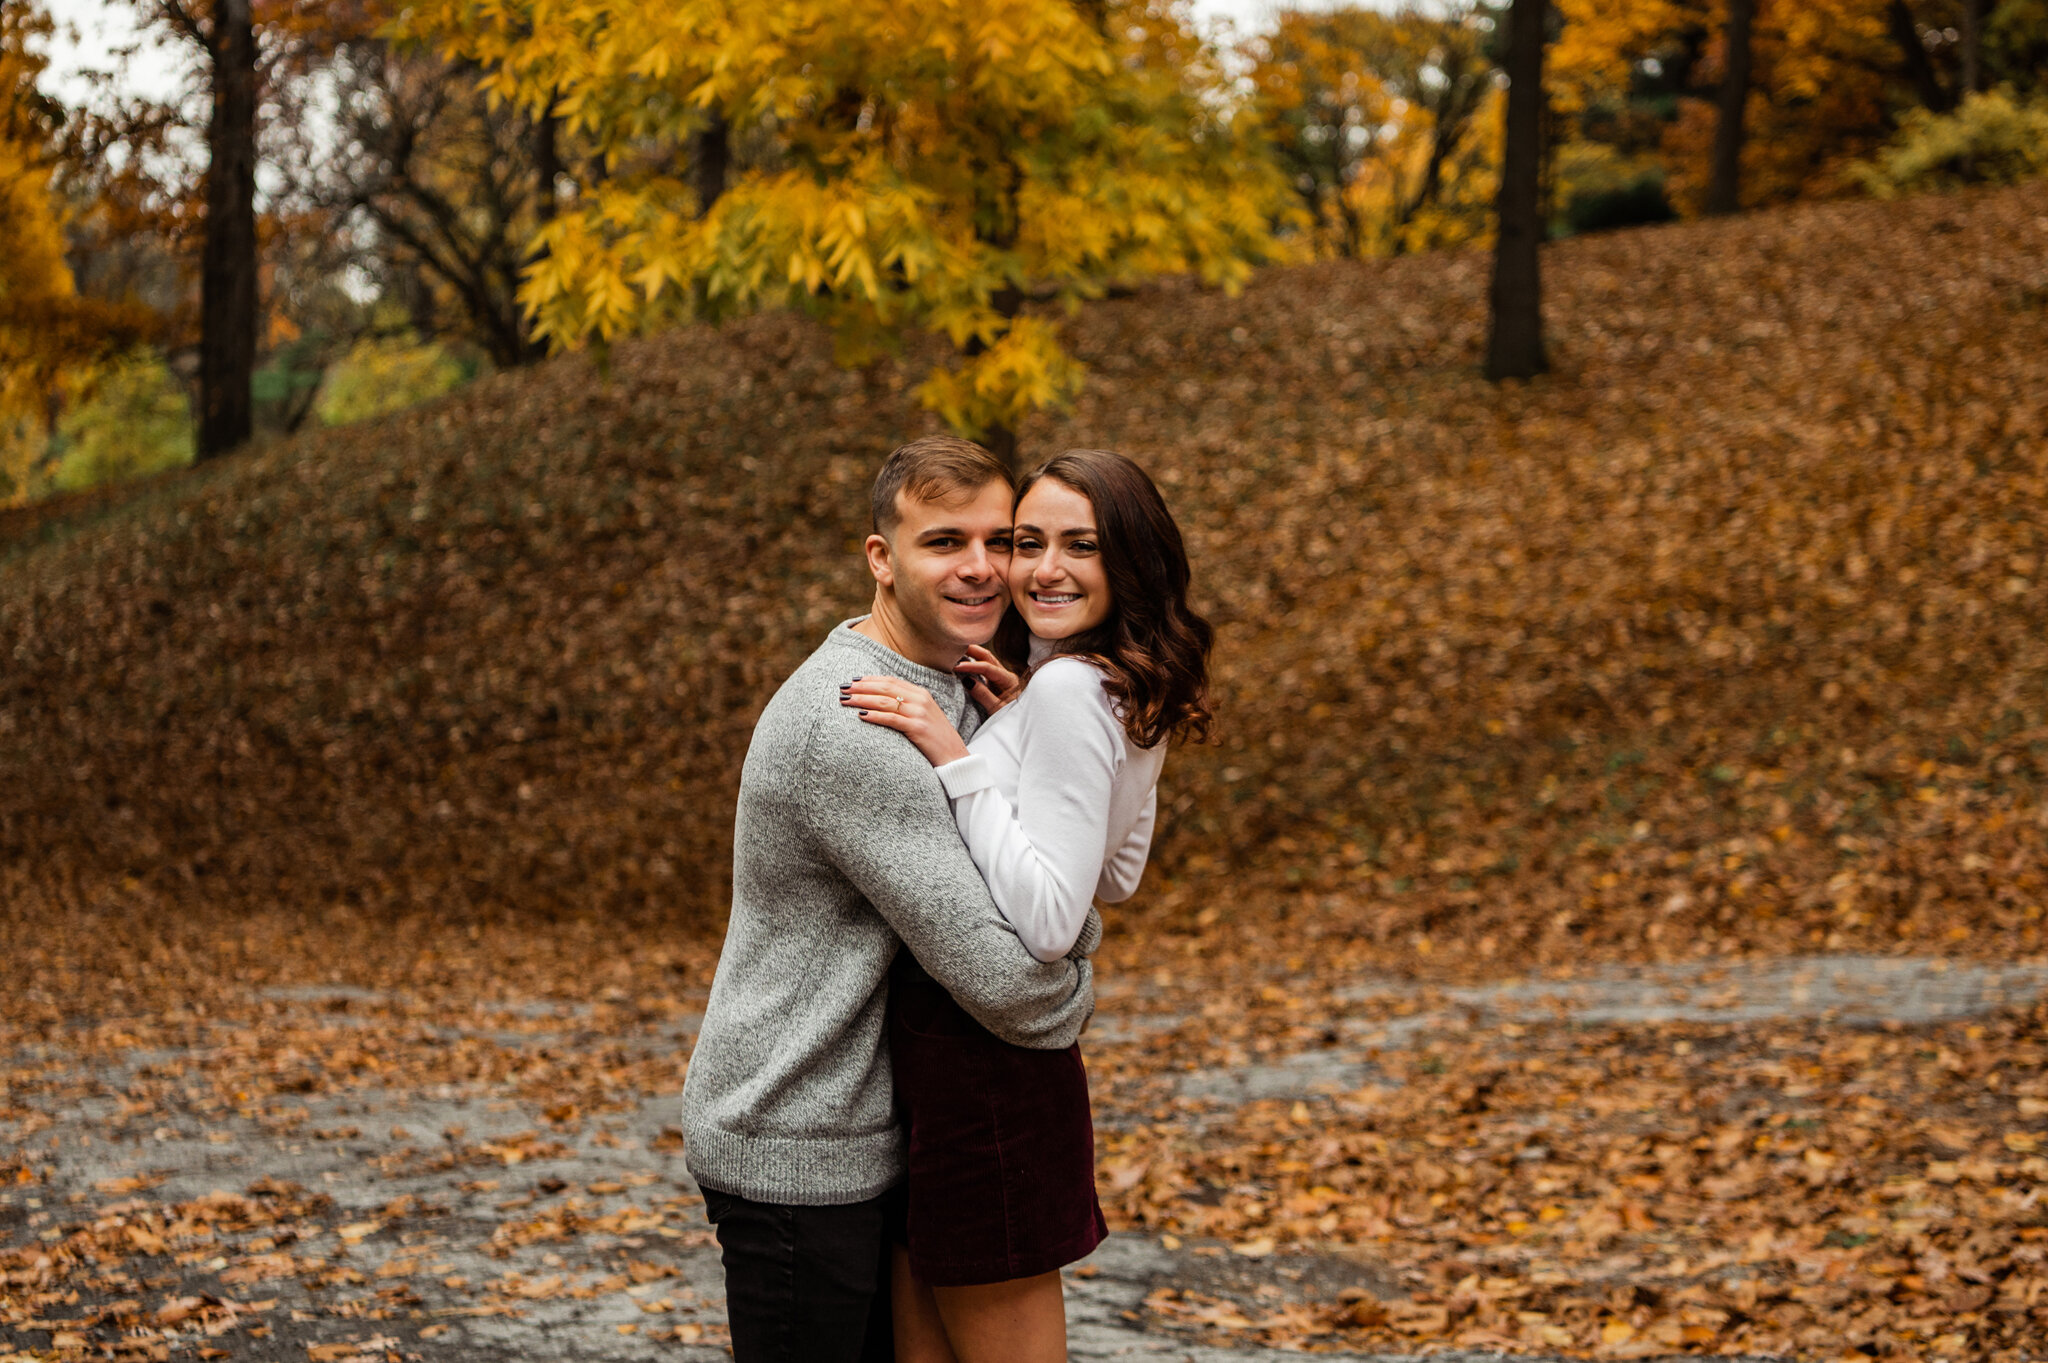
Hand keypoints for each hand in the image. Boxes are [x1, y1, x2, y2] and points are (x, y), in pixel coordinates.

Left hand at [840, 676, 971, 767]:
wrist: (955, 757)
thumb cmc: (935, 739)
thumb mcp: (924, 716)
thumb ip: (907, 706)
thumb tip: (882, 701)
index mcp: (921, 693)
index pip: (891, 680)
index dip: (870, 679)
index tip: (853, 680)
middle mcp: (921, 699)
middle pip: (885, 688)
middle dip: (861, 687)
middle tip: (842, 688)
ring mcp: (920, 713)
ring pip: (885, 701)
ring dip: (862, 699)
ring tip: (845, 701)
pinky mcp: (918, 728)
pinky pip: (891, 719)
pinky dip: (875, 715)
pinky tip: (861, 716)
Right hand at [954, 645, 1020, 714]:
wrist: (1019, 727)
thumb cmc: (1011, 719)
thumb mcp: (997, 710)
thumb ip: (983, 695)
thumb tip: (967, 681)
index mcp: (1009, 680)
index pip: (988, 667)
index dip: (971, 665)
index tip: (957, 666)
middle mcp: (1005, 675)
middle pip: (987, 657)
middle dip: (971, 650)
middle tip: (955, 646)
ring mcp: (999, 678)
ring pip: (984, 661)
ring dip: (971, 655)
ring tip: (955, 653)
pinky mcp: (993, 684)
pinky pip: (982, 670)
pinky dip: (972, 664)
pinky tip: (961, 664)